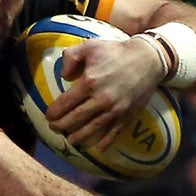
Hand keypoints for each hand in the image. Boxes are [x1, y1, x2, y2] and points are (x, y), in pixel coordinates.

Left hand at [46, 39, 167, 154]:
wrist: (147, 59)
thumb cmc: (116, 51)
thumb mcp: (89, 46)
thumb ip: (71, 57)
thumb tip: (63, 76)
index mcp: (89, 82)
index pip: (66, 102)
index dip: (54, 111)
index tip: (48, 116)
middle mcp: (100, 99)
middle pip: (76, 118)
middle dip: (62, 126)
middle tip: (54, 129)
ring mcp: (115, 109)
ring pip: (92, 128)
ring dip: (79, 136)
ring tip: (71, 140)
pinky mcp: (127, 115)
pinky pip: (114, 132)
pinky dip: (106, 142)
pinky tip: (98, 148)